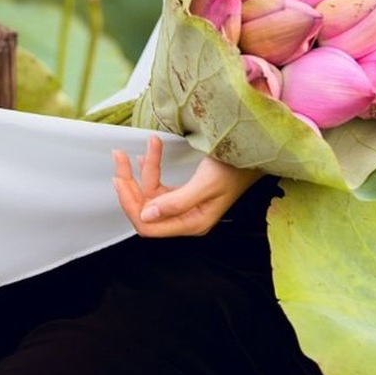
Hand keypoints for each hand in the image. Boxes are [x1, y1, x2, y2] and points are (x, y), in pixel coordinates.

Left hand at [113, 135, 260, 236]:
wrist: (257, 154)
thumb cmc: (236, 167)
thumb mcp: (206, 183)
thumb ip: (176, 201)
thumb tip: (146, 215)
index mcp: (192, 222)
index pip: (148, 226)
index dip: (130, 205)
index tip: (120, 179)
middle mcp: (186, 218)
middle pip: (146, 209)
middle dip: (130, 184)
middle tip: (118, 158)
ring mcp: (185, 205)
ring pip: (151, 194)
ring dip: (142, 170)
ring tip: (133, 148)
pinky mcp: (186, 192)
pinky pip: (161, 184)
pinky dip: (152, 168)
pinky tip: (147, 154)